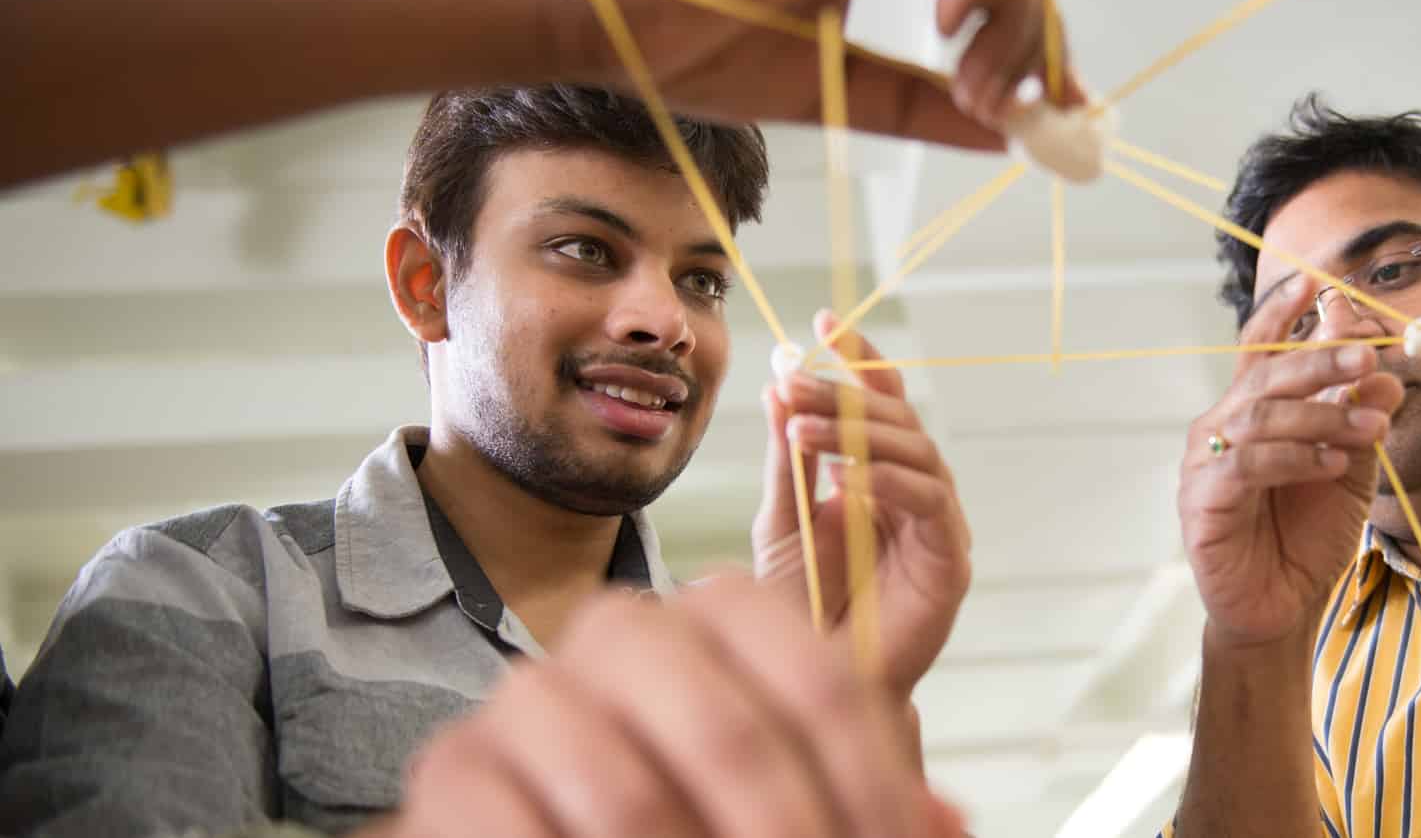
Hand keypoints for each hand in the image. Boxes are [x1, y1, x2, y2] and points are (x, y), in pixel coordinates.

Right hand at [366, 575, 964, 837]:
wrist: (551, 828)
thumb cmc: (690, 813)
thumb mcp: (786, 800)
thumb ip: (864, 804)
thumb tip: (948, 825)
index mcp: (721, 620)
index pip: (824, 684)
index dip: (873, 789)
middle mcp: (624, 634)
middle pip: (731, 731)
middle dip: (791, 833)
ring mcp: (531, 698)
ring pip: (628, 795)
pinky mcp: (454, 772)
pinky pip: (520, 831)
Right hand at [568, 0, 1083, 150]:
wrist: (595, 20)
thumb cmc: (687, 43)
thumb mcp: (835, 92)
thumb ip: (919, 106)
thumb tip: (1008, 136)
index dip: (1043, 34)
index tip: (1062, 109)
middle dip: (1040, 27)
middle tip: (1016, 105)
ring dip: (1012, 8)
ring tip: (976, 84)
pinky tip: (949, 26)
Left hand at [754, 309, 972, 698]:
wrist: (810, 683)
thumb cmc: (799, 608)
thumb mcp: (781, 520)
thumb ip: (786, 459)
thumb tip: (780, 384)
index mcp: (877, 475)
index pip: (877, 403)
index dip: (860, 360)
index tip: (826, 322)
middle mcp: (914, 493)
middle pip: (898, 420)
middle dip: (845, 394)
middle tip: (796, 383)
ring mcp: (936, 526)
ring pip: (918, 453)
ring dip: (860, 434)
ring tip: (806, 429)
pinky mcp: (950, 563)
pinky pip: (930, 505)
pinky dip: (890, 483)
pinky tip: (848, 480)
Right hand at [1179, 277, 1403, 649]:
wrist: (1281, 609)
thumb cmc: (1307, 538)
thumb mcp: (1349, 471)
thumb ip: (1360, 423)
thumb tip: (1386, 376)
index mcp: (1253, 409)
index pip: (1261, 346)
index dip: (1283, 312)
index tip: (1317, 281)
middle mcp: (1223, 425)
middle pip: (1266, 372)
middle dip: (1320, 357)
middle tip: (1370, 355)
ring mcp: (1208, 462)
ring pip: (1263, 415)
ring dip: (1323, 414)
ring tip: (1374, 429)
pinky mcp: (1204, 500)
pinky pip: (1249, 463)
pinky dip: (1296, 457)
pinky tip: (1334, 463)